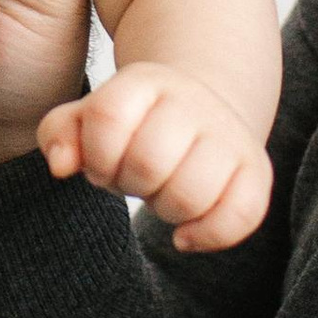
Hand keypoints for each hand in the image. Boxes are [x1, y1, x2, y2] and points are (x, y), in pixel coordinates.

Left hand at [38, 63, 272, 252]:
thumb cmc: (132, 127)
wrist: (199, 111)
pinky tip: (185, 234)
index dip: (96, 155)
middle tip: (133, 179)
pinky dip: (208, 235)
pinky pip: (243, 213)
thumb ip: (60, 134)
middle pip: (148, 162)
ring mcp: (228, 134)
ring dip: (165, 209)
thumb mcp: (88, 120)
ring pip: (192, 193)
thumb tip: (61, 166)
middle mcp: (191, 101)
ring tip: (162, 195)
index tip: (102, 163)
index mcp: (144, 82)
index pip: (108, 117)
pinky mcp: (256, 168)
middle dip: (129, 184)